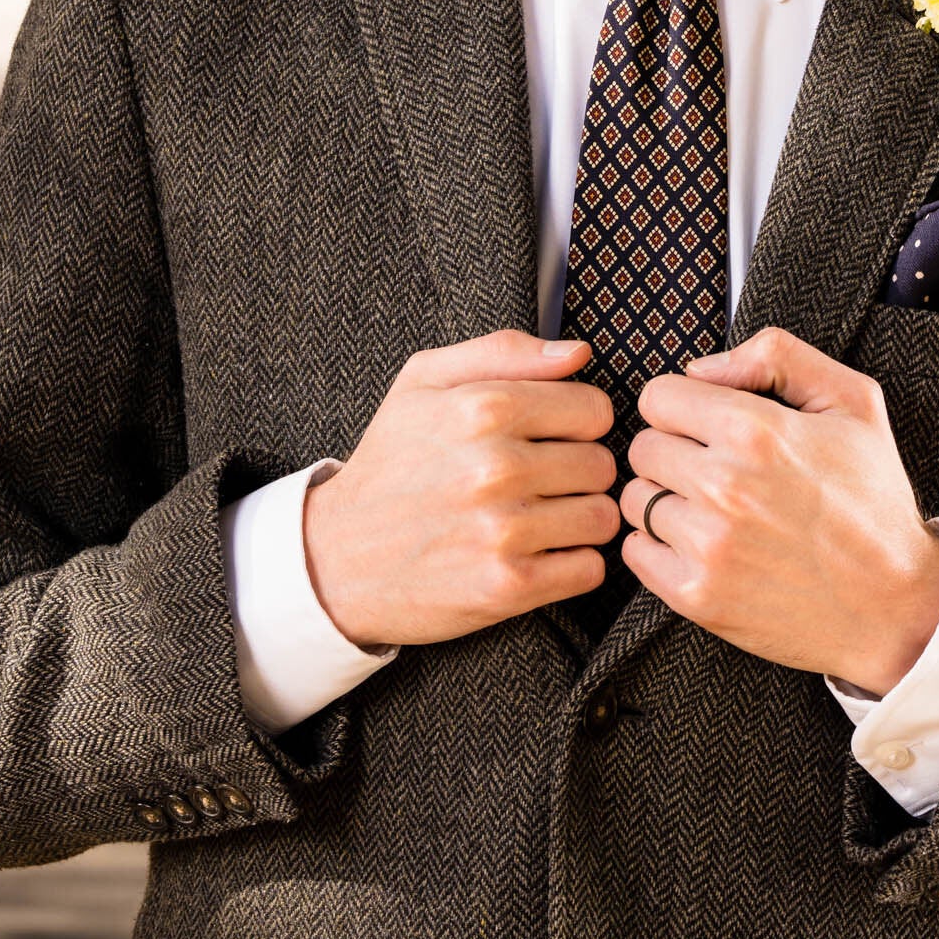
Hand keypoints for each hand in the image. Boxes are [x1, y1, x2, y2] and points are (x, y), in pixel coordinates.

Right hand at [301, 331, 617, 648]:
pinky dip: (570, 565)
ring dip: (578, 521)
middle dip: (577, 474)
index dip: (575, 424)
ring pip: (603, 517)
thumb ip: (504, 352)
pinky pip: (589, 569)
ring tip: (536, 520)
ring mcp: (503, 530)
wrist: (336, 559)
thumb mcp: (423, 383)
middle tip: (535, 484)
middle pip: (603, 465)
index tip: (547, 439)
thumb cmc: (389, 464)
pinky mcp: (508, 586)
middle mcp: (496, 467)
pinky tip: (534, 555)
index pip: (595, 410)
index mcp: (482, 408)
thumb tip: (578, 352)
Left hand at [619, 326, 938, 694]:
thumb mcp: (853, 402)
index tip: (707, 427)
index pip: (657, 397)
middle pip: (642, 447)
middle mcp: (724, 485)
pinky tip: (703, 545)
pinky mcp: (697, 595)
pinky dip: (658, 547)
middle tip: (717, 471)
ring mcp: (707, 544)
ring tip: (714, 511)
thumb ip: (777, 356)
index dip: (683, 407)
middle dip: (673, 452)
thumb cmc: (874, 501)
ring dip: (665, 500)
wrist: (894, 605)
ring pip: (636, 499)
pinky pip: (635, 552)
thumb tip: (700, 368)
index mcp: (755, 430)